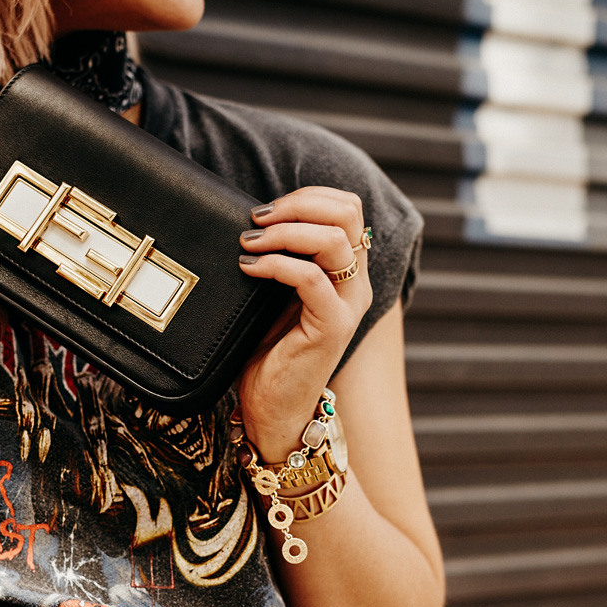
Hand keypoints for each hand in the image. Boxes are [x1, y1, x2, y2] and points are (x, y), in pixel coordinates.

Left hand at [235, 187, 372, 462]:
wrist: (274, 409)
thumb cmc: (271, 353)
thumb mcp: (276, 295)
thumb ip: (282, 258)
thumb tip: (255, 218)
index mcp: (347, 271)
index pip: (346, 208)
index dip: (307, 196)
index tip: (266, 210)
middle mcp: (356, 284)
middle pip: (348, 213)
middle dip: (298, 204)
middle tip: (258, 219)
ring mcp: (348, 305)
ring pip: (333, 240)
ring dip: (285, 233)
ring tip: (250, 243)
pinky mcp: (333, 327)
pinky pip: (311, 278)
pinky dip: (276, 265)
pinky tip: (250, 269)